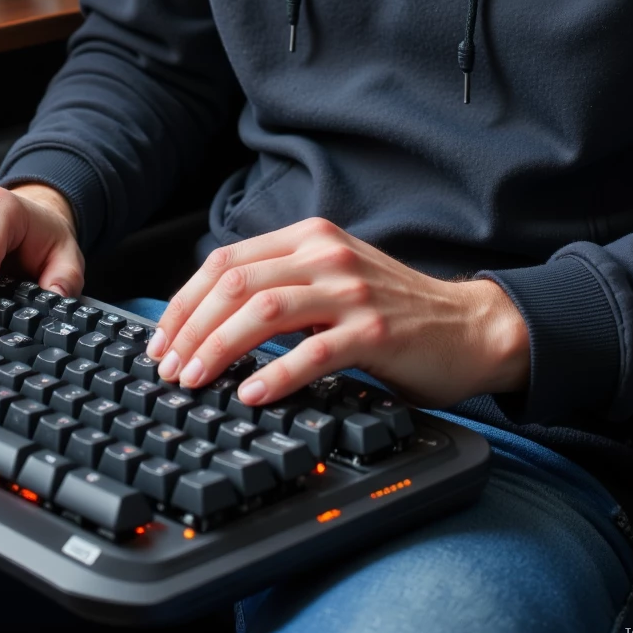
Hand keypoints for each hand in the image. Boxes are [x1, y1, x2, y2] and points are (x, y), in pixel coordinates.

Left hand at [146, 218, 528, 408]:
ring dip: (219, 348)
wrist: (470, 325)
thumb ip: (281, 284)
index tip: (162, 340)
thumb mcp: (331, 278)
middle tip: (169, 368)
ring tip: (195, 380)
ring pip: (264, 311)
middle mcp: (325, 255)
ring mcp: (351, 292)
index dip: (184, 301)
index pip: (226, 261)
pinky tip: (251, 395)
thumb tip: (208, 321)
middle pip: (236, 284)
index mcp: (308, 238)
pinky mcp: (376, 333)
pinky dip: (275, 375)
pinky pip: (313, 352)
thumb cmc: (393, 310)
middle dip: (191, 327)